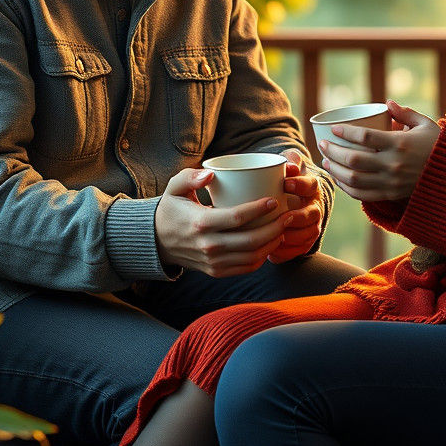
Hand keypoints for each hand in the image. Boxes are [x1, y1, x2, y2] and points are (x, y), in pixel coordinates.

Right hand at [155, 167, 292, 276]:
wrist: (157, 241)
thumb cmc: (172, 209)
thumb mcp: (174, 187)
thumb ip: (190, 177)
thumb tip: (210, 174)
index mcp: (201, 223)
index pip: (237, 218)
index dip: (259, 209)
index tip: (274, 200)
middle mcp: (208, 246)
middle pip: (251, 240)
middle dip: (275, 227)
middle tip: (288, 214)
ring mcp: (213, 262)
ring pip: (252, 257)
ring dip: (273, 243)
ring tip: (284, 227)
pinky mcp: (216, 271)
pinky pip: (246, 268)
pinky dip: (263, 257)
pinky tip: (271, 243)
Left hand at [267, 148, 324, 262]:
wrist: (286, 196)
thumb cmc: (284, 178)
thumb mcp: (287, 165)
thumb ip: (288, 161)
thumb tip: (289, 166)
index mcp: (311, 186)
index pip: (310, 185)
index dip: (300, 185)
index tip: (285, 184)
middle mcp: (315, 206)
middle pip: (313, 214)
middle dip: (299, 217)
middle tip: (284, 217)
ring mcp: (312, 225)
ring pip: (309, 234)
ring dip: (294, 237)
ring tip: (277, 235)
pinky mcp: (305, 241)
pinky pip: (300, 250)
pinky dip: (288, 252)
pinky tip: (273, 252)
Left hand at [318, 100, 440, 201]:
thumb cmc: (439, 147)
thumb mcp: (426, 125)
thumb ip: (405, 113)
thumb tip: (387, 103)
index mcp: (400, 144)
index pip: (365, 137)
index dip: (345, 132)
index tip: (332, 129)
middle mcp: (394, 165)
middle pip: (354, 159)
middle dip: (333, 151)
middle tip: (322, 144)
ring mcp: (392, 182)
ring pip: (354, 179)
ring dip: (336, 170)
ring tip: (326, 161)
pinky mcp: (392, 195)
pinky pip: (363, 195)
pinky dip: (347, 188)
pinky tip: (339, 179)